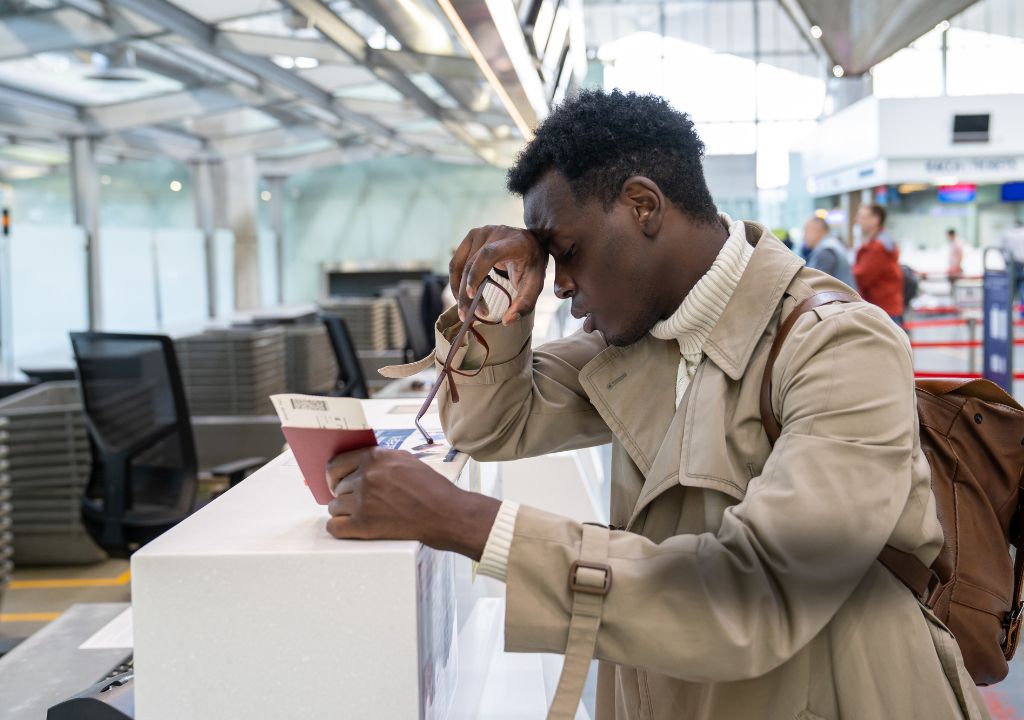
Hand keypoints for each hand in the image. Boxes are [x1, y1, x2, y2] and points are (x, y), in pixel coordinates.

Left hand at [325, 447, 499, 559]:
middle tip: (354, 502)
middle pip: (337, 486)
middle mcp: (366, 476)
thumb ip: (381, 460)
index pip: (336, 463)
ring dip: (344, 512)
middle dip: (344, 495)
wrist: (446, 514)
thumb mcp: (406, 461)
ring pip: (334, 507)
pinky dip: (340, 528)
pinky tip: (349, 528)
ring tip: (360, 515)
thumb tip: (360, 465)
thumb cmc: (432, 489)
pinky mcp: (363, 524)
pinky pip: (335, 526)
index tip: (337, 482)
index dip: (335, 474)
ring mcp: (363, 500)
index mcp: (375, 458)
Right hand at [449, 225, 546, 324]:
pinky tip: (463, 296)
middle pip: (471, 264)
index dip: (476, 274)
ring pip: (459, 265)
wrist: (530, 244)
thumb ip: (525, 303)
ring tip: (465, 310)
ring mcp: (479, 232)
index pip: (488, 254)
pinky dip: (457, 281)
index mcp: (513, 242)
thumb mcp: (535, 284)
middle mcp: (494, 233)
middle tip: (468, 316)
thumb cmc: (532, 265)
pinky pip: (456, 262)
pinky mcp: (470, 237)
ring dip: (458, 290)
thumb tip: (507, 321)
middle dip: (466, 293)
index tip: (472, 295)